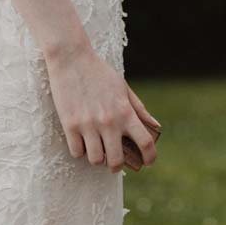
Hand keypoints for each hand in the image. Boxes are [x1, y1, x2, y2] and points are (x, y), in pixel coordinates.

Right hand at [45, 40, 159, 171]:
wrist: (72, 59)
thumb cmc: (100, 73)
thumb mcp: (123, 88)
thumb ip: (139, 109)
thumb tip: (155, 126)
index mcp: (125, 112)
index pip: (145, 142)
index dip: (150, 156)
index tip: (148, 162)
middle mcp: (109, 122)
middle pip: (116, 161)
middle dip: (117, 165)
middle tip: (115, 161)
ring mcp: (88, 125)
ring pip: (95, 160)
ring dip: (97, 157)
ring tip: (97, 148)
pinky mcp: (70, 125)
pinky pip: (77, 152)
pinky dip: (80, 150)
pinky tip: (82, 140)